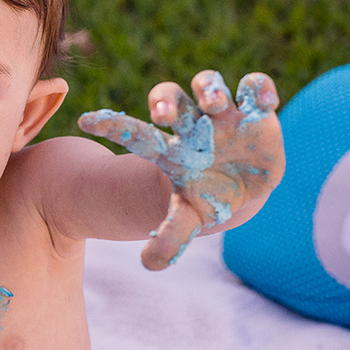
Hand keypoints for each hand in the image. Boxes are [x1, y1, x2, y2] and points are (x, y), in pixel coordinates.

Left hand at [78, 70, 283, 269]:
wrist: (243, 188)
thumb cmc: (208, 199)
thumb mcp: (189, 219)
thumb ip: (170, 238)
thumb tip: (148, 265)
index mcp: (170, 150)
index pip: (135, 134)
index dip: (112, 127)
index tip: (86, 122)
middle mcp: (192, 125)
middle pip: (169, 98)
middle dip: (164, 100)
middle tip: (163, 115)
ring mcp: (223, 115)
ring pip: (208, 84)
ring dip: (209, 88)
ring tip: (215, 105)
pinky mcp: (256, 112)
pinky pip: (256, 87)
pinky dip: (259, 89)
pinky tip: (264, 103)